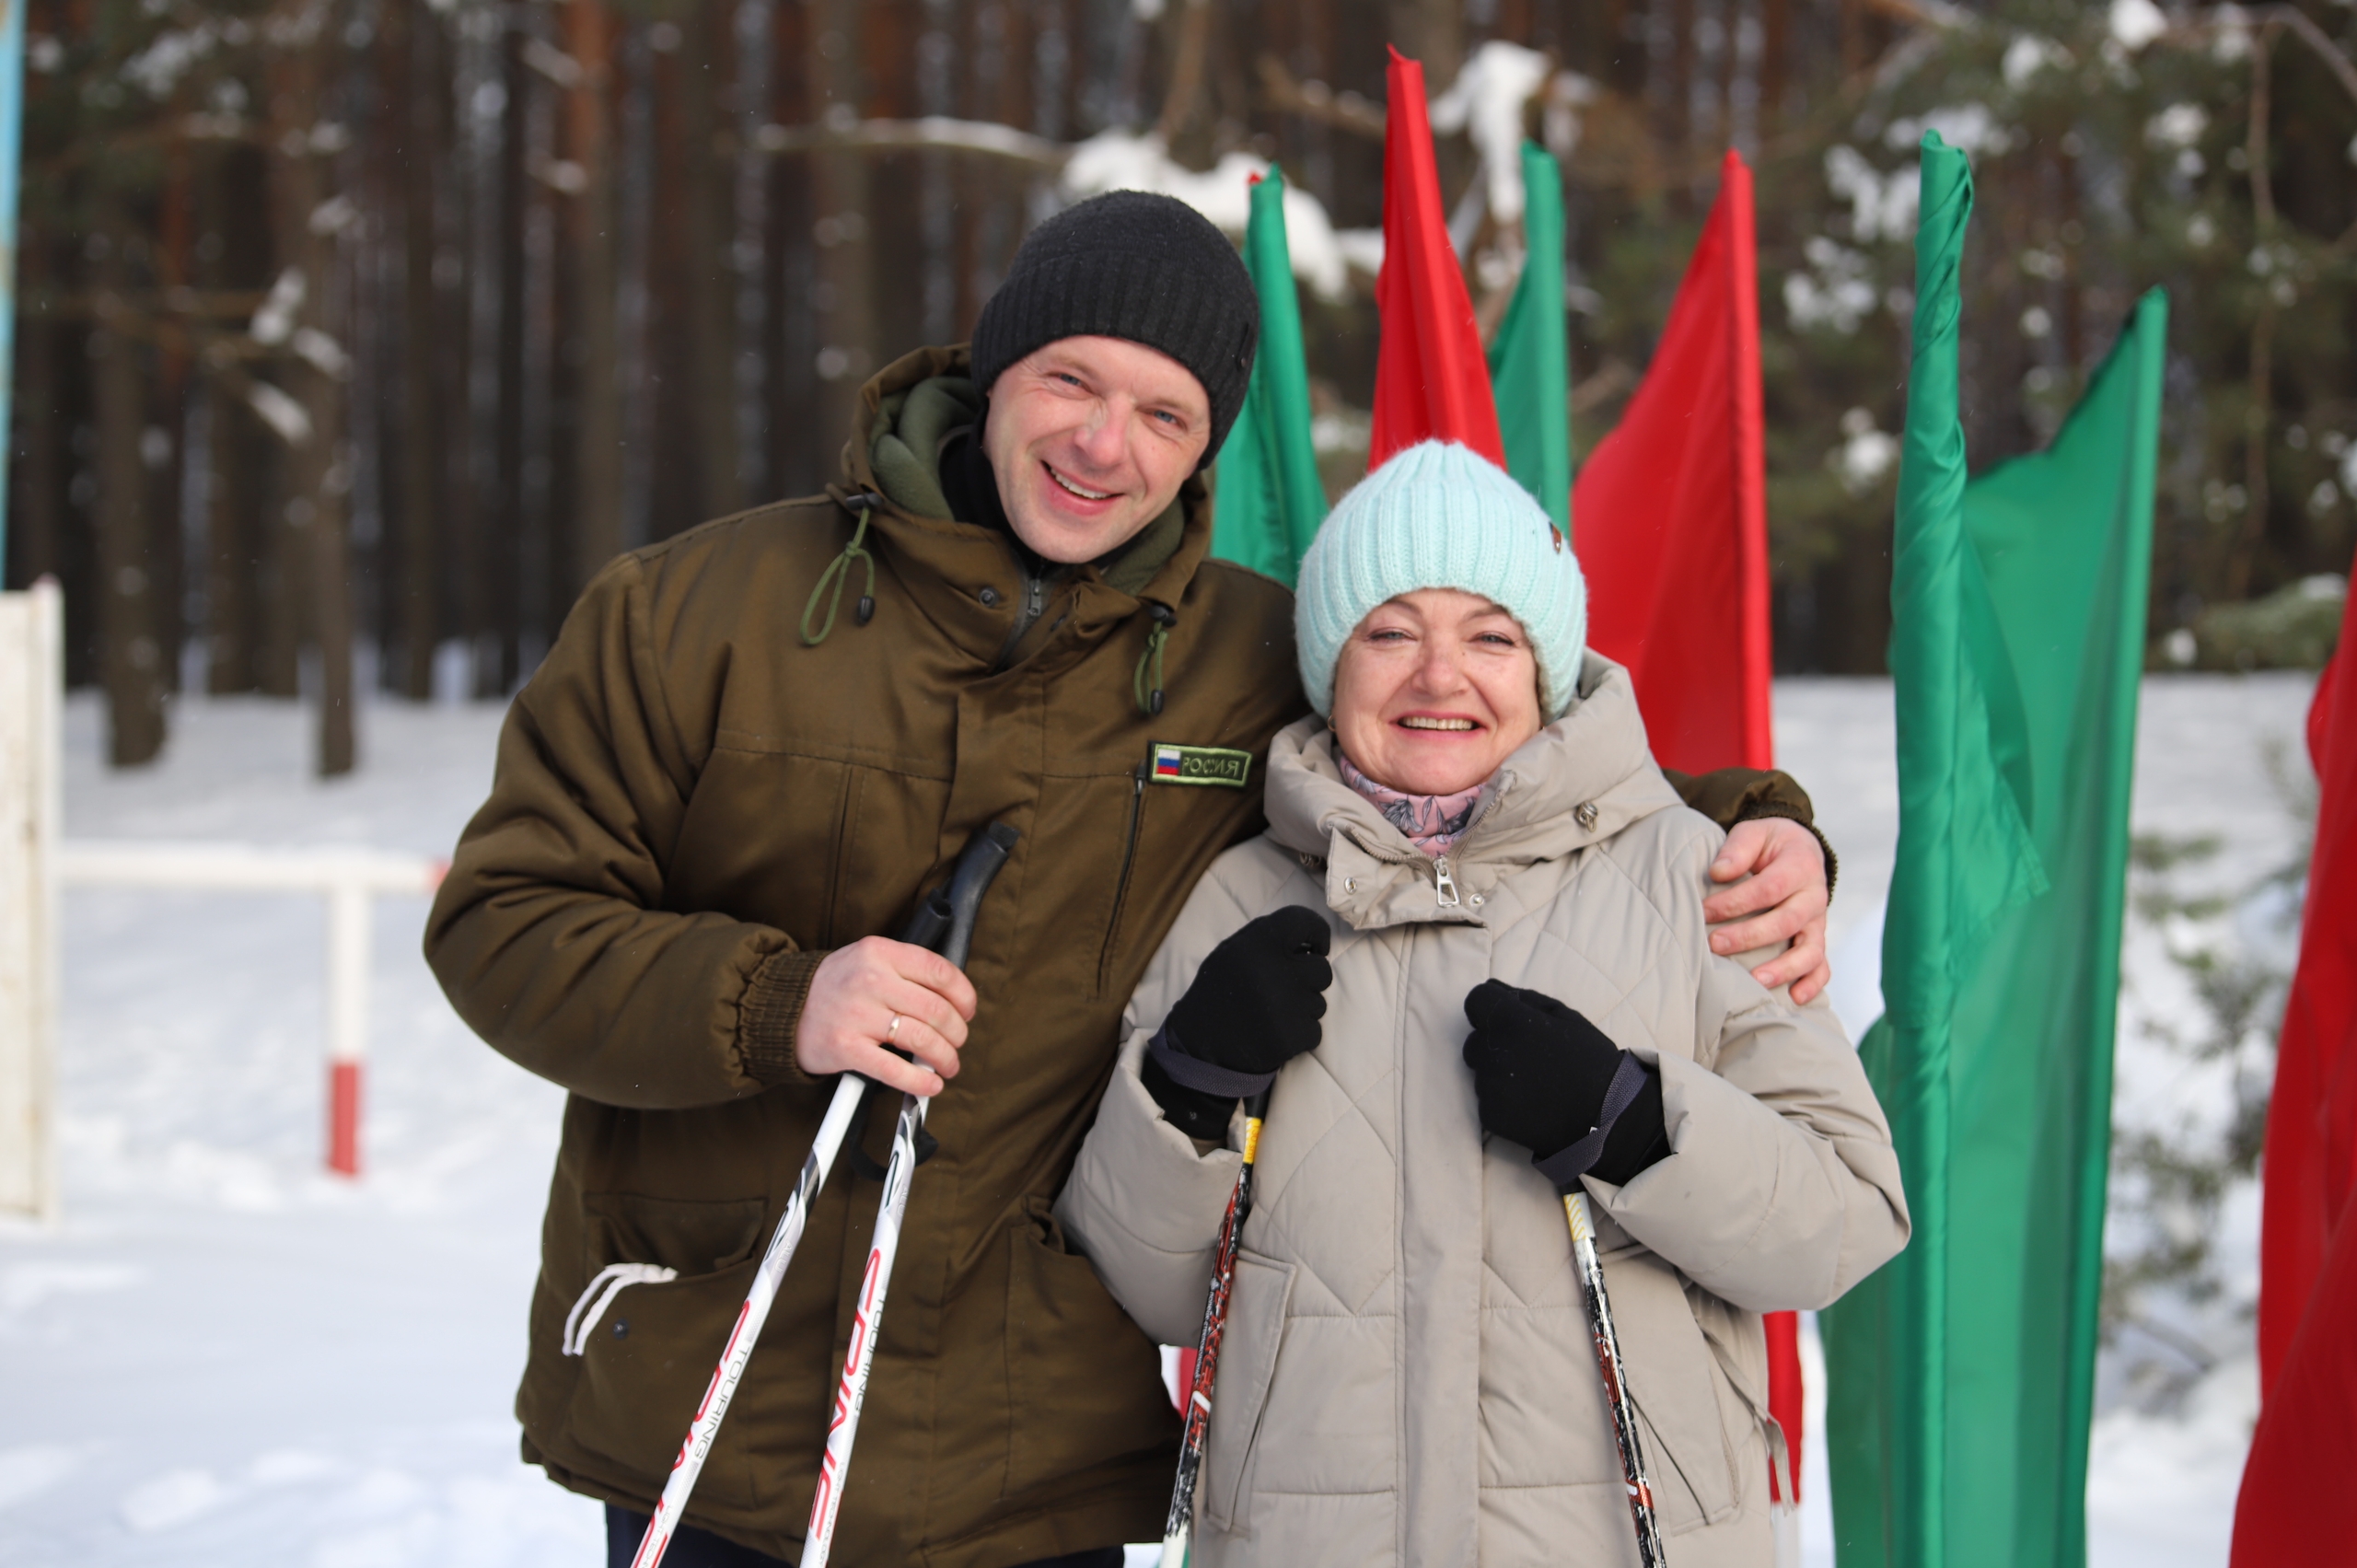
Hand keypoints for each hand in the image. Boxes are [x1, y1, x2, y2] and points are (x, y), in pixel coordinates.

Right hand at [794, 936, 977, 1097]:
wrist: (781, 1008)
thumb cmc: (835, 986)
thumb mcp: (867, 959)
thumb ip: (905, 971)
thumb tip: (952, 999)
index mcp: (880, 953)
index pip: (940, 972)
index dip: (964, 996)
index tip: (968, 1010)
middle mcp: (870, 980)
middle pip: (937, 1010)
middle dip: (957, 1033)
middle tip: (957, 1042)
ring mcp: (857, 1014)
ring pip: (922, 1039)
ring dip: (945, 1058)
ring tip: (947, 1065)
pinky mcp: (846, 1047)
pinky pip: (894, 1069)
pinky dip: (919, 1081)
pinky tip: (929, 1085)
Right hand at [1146, 907, 1331, 1138]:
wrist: (1198, 1043)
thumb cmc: (1219, 991)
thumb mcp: (1231, 951)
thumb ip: (1267, 937)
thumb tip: (1308, 939)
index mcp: (1258, 943)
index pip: (1305, 922)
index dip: (1317, 932)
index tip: (1316, 947)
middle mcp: (1275, 971)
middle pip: (1322, 970)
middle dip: (1308, 979)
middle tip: (1284, 989)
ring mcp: (1285, 1006)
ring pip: (1319, 1003)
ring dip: (1302, 1009)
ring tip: (1273, 1013)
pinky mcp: (1291, 1037)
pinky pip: (1314, 1031)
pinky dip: (1300, 1035)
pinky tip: (1275, 1032)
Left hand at [1461, 981, 1667, 1184]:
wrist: (1604, 1116)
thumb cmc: (1590, 1060)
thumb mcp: (1567, 1017)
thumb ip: (1526, 998)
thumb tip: (1493, 986)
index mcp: (1510, 1021)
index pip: (1475, 1002)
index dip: (1491, 1010)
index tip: (1509, 1023)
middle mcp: (1493, 1052)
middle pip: (1474, 1042)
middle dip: (1494, 1046)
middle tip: (1528, 1059)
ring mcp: (1489, 1086)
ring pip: (1480, 1073)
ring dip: (1497, 1075)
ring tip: (1534, 1084)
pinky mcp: (1490, 1115)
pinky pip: (1486, 1101)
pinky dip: (1503, 1102)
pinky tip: (1530, 1104)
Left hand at [1704, 818, 1831, 1004]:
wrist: (1800, 850)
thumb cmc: (1770, 845)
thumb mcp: (1755, 833)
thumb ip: (1738, 848)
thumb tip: (1719, 872)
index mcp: (1800, 865)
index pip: (1769, 888)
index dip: (1737, 901)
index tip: (1705, 910)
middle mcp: (1814, 896)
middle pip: (1786, 922)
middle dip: (1750, 936)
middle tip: (1715, 944)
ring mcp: (1818, 922)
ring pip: (1809, 950)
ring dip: (1784, 968)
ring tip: (1756, 980)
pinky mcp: (1816, 939)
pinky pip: (1821, 965)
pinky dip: (1813, 983)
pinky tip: (1794, 998)